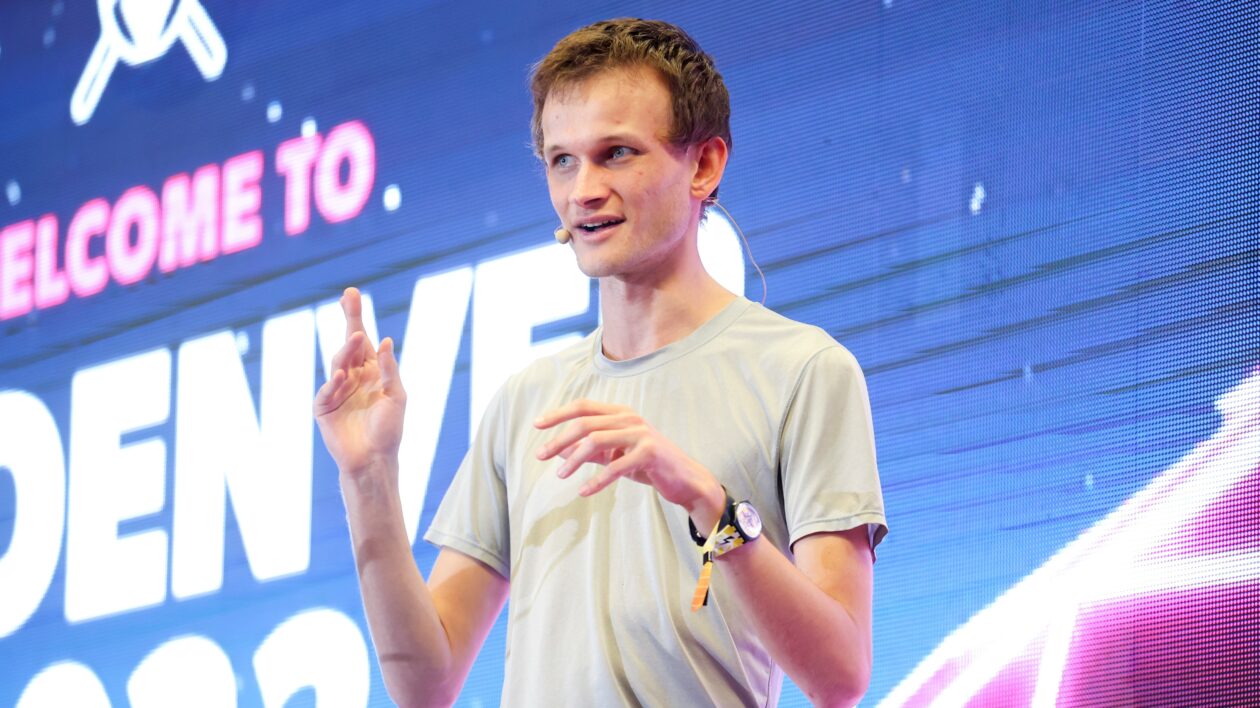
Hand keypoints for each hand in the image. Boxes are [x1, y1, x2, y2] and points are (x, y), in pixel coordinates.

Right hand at [314, 288, 405, 478]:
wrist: (374, 460)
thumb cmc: (389, 430)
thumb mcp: (396, 396)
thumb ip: (389, 370)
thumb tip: (385, 340)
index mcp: (371, 372)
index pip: (363, 340)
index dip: (356, 317)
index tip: (351, 294)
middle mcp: (352, 376)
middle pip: (348, 344)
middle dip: (350, 320)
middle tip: (350, 298)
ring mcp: (337, 390)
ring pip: (338, 362)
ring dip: (346, 350)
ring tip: (356, 338)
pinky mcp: (324, 408)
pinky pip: (327, 391)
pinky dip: (334, 382)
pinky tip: (343, 375)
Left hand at [534, 399, 723, 524]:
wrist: (684, 479)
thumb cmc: (647, 465)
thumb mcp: (615, 455)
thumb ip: (590, 451)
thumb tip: (559, 451)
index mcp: (620, 413)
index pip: (583, 407)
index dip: (558, 414)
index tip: (536, 425)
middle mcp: (629, 418)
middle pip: (585, 423)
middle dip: (559, 439)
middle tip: (540, 455)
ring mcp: (640, 433)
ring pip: (596, 441)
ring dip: (574, 459)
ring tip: (560, 476)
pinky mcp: (649, 453)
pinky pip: (616, 466)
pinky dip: (597, 479)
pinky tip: (584, 491)